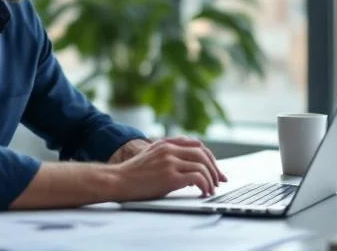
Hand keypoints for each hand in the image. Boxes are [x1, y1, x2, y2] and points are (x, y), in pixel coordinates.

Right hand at [112, 136, 226, 200]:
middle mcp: (169, 150)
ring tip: (211, 189)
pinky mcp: (170, 176)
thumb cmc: (133, 173)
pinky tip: (204, 192)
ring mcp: (170, 162)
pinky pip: (197, 177)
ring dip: (211, 179)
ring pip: (202, 165)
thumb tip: (187, 163)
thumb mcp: (151, 155)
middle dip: (215, 168)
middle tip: (219, 180)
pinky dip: (205, 185)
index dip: (209, 157)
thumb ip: (167, 153)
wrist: (118, 180)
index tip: (215, 169)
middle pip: (203, 153)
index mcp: (166, 143)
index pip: (196, 144)